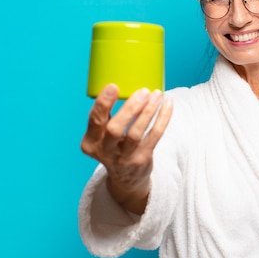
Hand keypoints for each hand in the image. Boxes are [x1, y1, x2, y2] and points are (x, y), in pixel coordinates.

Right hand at [81, 84, 172, 213]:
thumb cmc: (114, 145)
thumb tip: (126, 78)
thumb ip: (108, 114)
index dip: (103, 103)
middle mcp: (105, 151)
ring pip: (136, 133)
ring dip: (148, 112)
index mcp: (90, 142)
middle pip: (115, 129)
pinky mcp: (142, 160)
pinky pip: (154, 136)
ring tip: (156, 94)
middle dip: (130, 109)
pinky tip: (168, 104)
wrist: (126, 179)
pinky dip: (162, 119)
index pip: (94, 121)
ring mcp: (124, 158)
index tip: (113, 86)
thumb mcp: (103, 135)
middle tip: (143, 91)